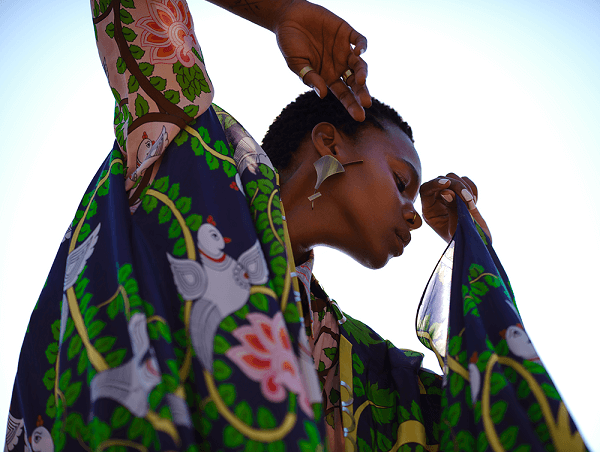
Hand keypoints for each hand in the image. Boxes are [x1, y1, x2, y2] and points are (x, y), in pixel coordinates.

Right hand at [274, 1, 370, 120]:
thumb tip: (323, 94)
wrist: (288, 17)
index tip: (359, 116)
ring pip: (359, 64)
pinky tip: (358, 53)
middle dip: (362, 93)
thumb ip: (310, 78)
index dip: (352, 105)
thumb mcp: (296, 64)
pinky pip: (359, 40)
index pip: (344, 94)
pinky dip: (362, 46)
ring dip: (362, 72)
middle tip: (366, 103)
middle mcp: (339, 66)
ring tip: (361, 80)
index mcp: (328, 77)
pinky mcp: (346, 32)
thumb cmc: (290, 44)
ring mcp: (344, 49)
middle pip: (355, 83)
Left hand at [420, 173, 491, 242]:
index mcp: (429, 210)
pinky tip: (474, 201)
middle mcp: (437, 201)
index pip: (426, 190)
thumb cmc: (463, 241)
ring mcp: (450, 196)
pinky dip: (472, 187)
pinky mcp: (462, 194)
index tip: (447, 183)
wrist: (478, 245)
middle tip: (469, 199)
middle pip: (441, 180)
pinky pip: (465, 181)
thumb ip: (452, 208)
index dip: (434, 184)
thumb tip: (447, 191)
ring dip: (465, 186)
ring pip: (452, 178)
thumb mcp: (455, 227)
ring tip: (472, 203)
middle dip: (456, 186)